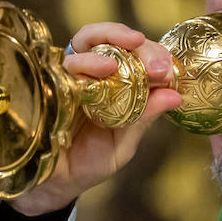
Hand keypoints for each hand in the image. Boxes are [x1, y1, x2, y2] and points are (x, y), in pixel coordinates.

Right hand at [6, 22, 181, 215]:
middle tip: (151, 62)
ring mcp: (68, 74)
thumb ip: (145, 118)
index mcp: (115, 81)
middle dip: (132, 41)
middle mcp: (91, 71)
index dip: (152, 53)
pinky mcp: (45, 82)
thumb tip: (176, 96)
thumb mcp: (124, 143)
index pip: (134, 52)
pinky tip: (91, 74)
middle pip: (109, 37)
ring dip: (103, 45)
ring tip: (114, 64)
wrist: (55, 182)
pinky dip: (78, 64)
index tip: (166, 69)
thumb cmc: (91, 161)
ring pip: (83, 43)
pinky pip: (59, 65)